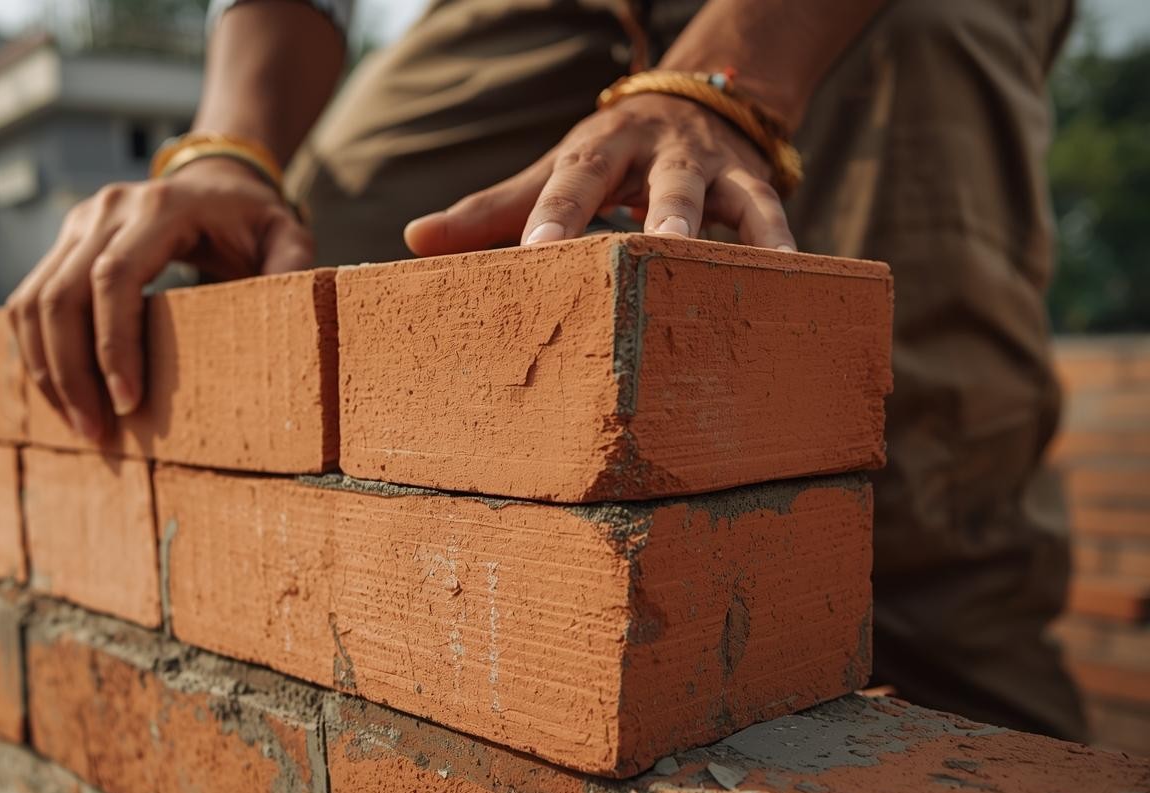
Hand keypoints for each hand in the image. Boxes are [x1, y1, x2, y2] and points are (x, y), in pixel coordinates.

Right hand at [5, 158, 311, 439]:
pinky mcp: (61, 244)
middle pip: (61, 296)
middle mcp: (107, 209)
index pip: (113, 278)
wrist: (213, 182)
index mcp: (159, 207)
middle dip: (73, 373)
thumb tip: (293, 308)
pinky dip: (38, 354)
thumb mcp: (285, 234)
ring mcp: (77, 223)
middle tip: (97, 433)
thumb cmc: (251, 220)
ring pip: (32, 303)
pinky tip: (63, 395)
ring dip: (47, 371)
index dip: (113, 345)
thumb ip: (292, 264)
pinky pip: (28, 303)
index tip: (128, 404)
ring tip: (80, 425)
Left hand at [403, 92, 795, 255]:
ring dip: (717, 230)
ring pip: (717, 196)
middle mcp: (656, 153)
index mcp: (597, 149)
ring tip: (712, 271)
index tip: (535, 252)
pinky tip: (788, 277)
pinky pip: (769, 213)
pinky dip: (777, 244)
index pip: (572, 179)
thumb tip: (413, 239)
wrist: (692, 105)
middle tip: (639, 252)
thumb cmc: (605, 160)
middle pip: (654, 182)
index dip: (555, 214)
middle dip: (648, 214)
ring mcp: (708, 168)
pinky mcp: (752, 184)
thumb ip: (489, 212)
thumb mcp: (552, 173)